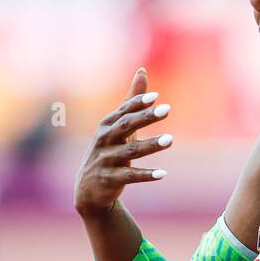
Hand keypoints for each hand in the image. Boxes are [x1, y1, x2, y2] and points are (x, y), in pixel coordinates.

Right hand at [74, 67, 172, 215]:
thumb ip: (131, 102)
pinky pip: (130, 176)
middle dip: (146, 117)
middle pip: (126, 126)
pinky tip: (163, 174)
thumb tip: (142, 71)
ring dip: (150, 145)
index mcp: (107, 125)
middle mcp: (104, 140)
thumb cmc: (109, 151)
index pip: (124, 111)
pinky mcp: (109, 179)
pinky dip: (146, 175)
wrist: (89, 189)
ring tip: (170, 139)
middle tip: (168, 109)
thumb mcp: (118, 126)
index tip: (156, 97)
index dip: (138, 103)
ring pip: (130, 151)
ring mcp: (106, 160)